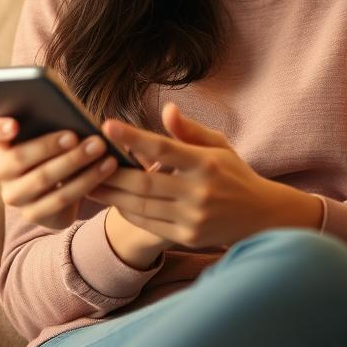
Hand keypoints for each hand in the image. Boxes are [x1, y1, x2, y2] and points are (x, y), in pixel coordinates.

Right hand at [0, 116, 118, 230]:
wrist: (66, 183)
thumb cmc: (59, 144)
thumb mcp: (52, 129)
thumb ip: (52, 117)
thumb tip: (67, 107)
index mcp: (0, 143)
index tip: (14, 124)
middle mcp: (0, 171)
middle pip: (17, 158)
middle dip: (49, 145)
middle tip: (75, 135)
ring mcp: (14, 195)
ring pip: (42, 179)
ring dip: (74, 162)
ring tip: (98, 147)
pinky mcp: (34, 214)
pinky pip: (61, 199)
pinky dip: (87, 181)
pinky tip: (106, 166)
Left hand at [85, 102, 281, 248]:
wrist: (260, 217)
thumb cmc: (233, 173)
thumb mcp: (219, 145)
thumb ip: (189, 130)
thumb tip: (166, 110)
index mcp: (206, 163)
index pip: (162, 147)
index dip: (132, 136)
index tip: (107, 125)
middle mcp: (199, 192)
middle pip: (145, 182)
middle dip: (111, 172)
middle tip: (86, 160)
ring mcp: (193, 218)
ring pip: (142, 206)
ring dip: (112, 195)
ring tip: (88, 183)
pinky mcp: (187, 237)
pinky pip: (149, 224)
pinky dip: (128, 212)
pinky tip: (113, 201)